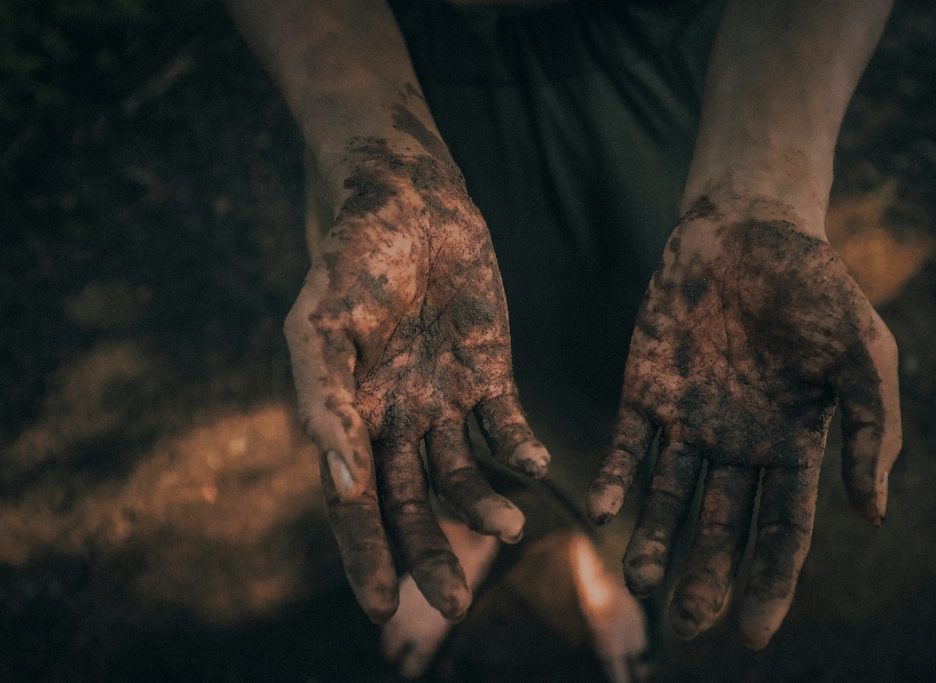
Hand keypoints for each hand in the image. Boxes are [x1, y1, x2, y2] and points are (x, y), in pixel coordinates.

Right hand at [285, 137, 549, 623]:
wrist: (408, 200)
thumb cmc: (351, 258)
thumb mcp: (321, 328)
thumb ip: (323, 403)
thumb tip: (338, 483)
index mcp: (346, 417)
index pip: (353, 503)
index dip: (365, 555)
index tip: (381, 609)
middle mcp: (394, 420)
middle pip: (412, 505)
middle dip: (430, 555)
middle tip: (454, 604)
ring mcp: (442, 400)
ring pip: (463, 475)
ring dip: (485, 507)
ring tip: (511, 527)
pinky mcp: (488, 373)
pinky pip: (506, 426)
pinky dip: (521, 451)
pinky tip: (536, 468)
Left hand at [587, 197, 900, 648]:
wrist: (751, 229)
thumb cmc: (818, 289)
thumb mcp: (866, 356)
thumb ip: (876, 431)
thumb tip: (872, 516)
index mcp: (792, 446)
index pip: (781, 531)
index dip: (769, 583)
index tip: (751, 632)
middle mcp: (736, 446)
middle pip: (718, 527)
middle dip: (703, 575)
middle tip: (686, 623)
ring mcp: (687, 422)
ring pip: (667, 498)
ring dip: (653, 540)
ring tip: (641, 582)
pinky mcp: (644, 392)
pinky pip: (626, 448)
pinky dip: (614, 479)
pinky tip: (602, 510)